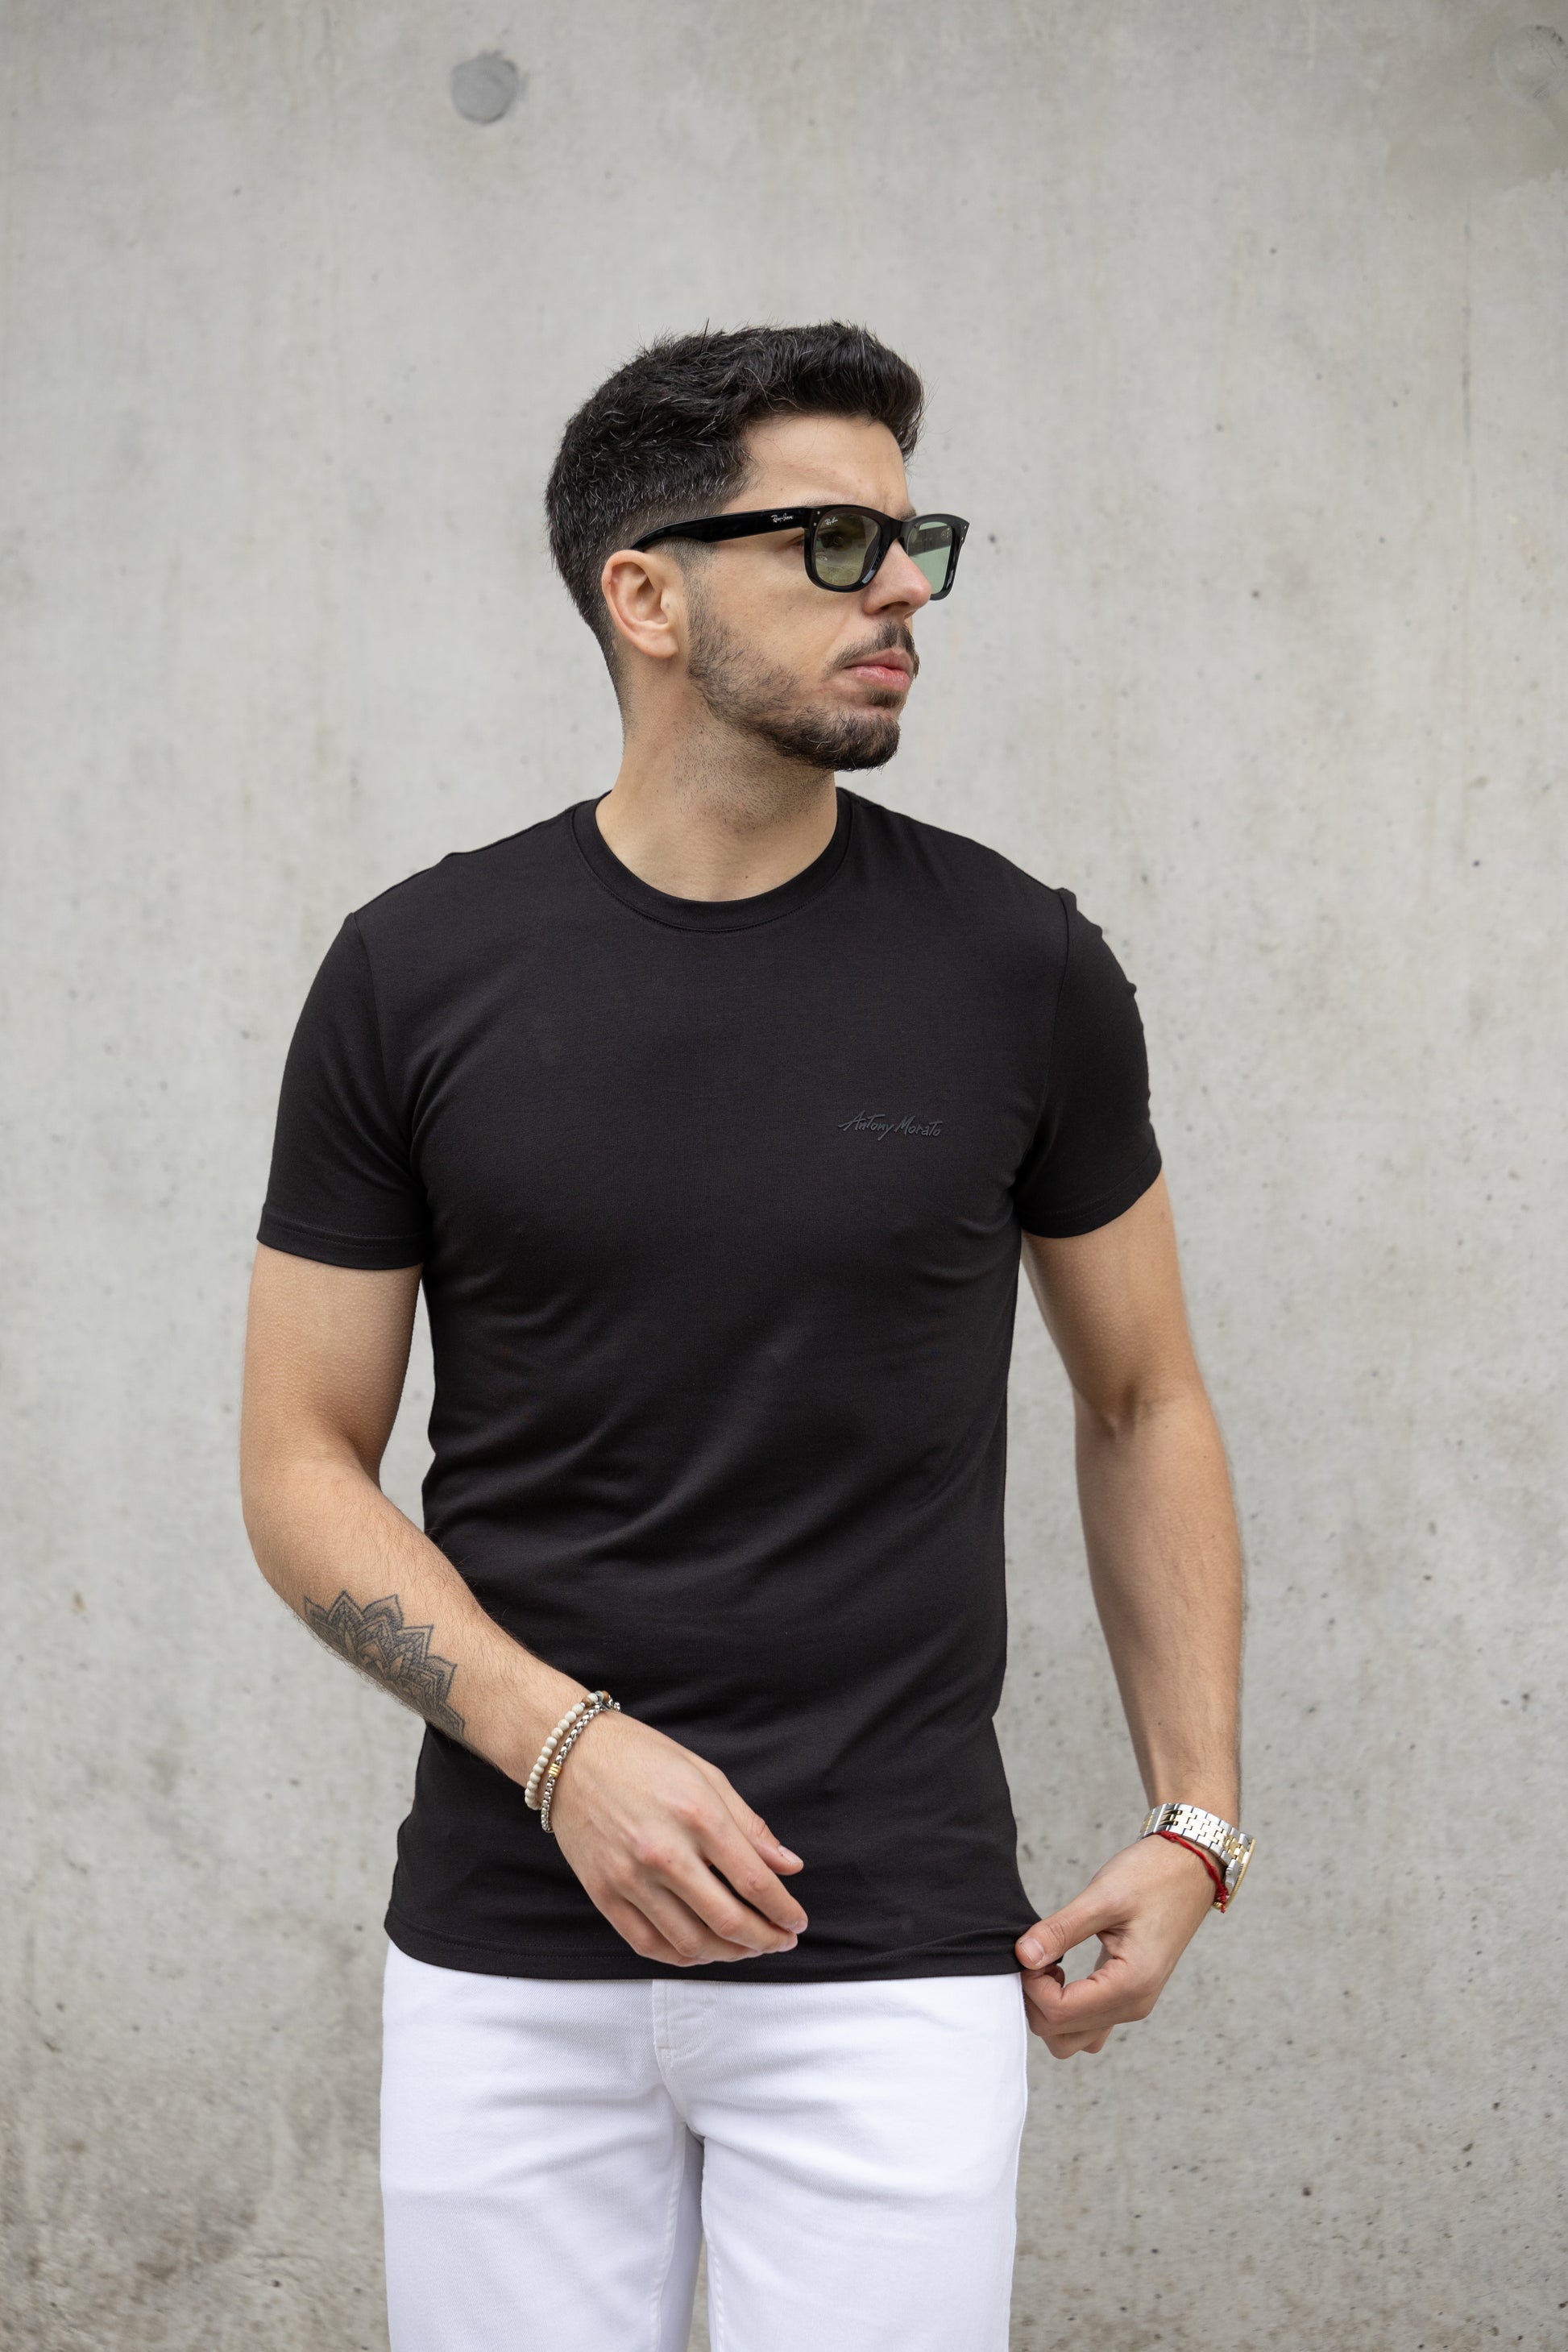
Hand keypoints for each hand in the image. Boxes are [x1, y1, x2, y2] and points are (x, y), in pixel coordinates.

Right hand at [546, 1709, 808, 1965]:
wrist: (571, 1755)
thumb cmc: (643, 1758)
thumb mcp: (706, 1776)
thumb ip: (749, 1825)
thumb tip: (789, 1866)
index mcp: (697, 1814)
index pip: (754, 1881)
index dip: (783, 1910)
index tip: (797, 1923)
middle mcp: (663, 1851)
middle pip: (728, 1920)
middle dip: (765, 1940)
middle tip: (781, 1942)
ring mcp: (630, 1877)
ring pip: (691, 1941)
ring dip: (729, 1954)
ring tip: (747, 1948)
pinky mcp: (603, 1894)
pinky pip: (649, 1944)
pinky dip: (683, 1957)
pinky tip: (703, 1950)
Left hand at [1014, 1835, 1214, 2057]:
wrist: (1190, 1869)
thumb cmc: (1153, 1877)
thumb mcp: (1102, 1896)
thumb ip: (1060, 1930)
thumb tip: (1023, 1956)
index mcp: (1130, 1984)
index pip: (1060, 2013)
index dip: (1032, 1985)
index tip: (1029, 1950)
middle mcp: (1134, 2005)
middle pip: (1061, 2034)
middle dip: (1036, 1999)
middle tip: (1038, 1955)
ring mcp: (1133, 2005)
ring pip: (1073, 2038)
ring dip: (1050, 2010)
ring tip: (1051, 1965)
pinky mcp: (1128, 1996)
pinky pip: (1088, 2025)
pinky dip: (1067, 2009)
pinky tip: (1064, 1973)